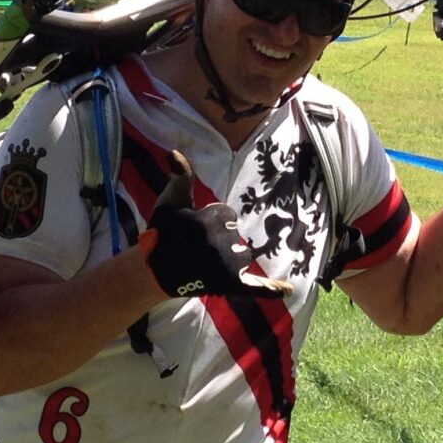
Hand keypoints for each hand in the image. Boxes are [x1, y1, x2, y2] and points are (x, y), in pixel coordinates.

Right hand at [141, 151, 285, 299]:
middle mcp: (219, 243)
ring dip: (232, 259)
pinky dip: (272, 288)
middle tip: (196, 250)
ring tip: (206, 265)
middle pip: (234, 235)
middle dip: (220, 240)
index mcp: (207, 221)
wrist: (154, 271)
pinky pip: (255, 286)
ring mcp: (226, 266)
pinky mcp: (229, 285)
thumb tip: (174, 153)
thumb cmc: (162, 232)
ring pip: (243, 256)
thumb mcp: (170, 201)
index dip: (211, 221)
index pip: (226, 215)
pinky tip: (289, 289)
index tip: (193, 230)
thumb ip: (180, 177)